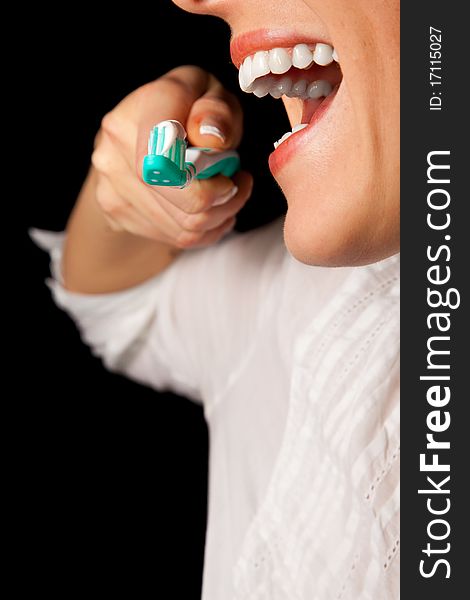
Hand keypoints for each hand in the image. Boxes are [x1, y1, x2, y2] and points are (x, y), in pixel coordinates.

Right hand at [90, 66, 251, 248]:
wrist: (145, 127)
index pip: (165, 162)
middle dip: (223, 203)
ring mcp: (110, 184)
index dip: (205, 184)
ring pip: (182, 228)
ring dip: (217, 219)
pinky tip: (208, 209)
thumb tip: (211, 139)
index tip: (232, 178)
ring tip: (226, 195)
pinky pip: (174, 238)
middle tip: (237, 186)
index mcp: (142, 108)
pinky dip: (202, 231)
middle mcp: (114, 147)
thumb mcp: (214, 93)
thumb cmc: (190, 108)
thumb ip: (217, 111)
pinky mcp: (116, 212)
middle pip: (179, 203)